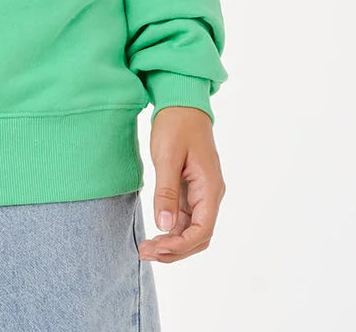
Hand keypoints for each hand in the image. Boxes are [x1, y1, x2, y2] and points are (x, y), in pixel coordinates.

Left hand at [139, 106, 224, 263]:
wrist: (182, 102)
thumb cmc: (176, 124)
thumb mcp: (167, 156)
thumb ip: (166, 191)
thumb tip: (164, 226)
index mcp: (210, 188)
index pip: (202, 231)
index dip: (180, 246)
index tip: (156, 248)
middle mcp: (210, 195)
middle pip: (199, 237)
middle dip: (175, 250)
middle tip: (145, 253)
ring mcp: (201, 194)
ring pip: (192, 230)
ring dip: (172, 243)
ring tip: (146, 248)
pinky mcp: (191, 190)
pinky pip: (185, 218)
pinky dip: (171, 230)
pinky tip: (154, 234)